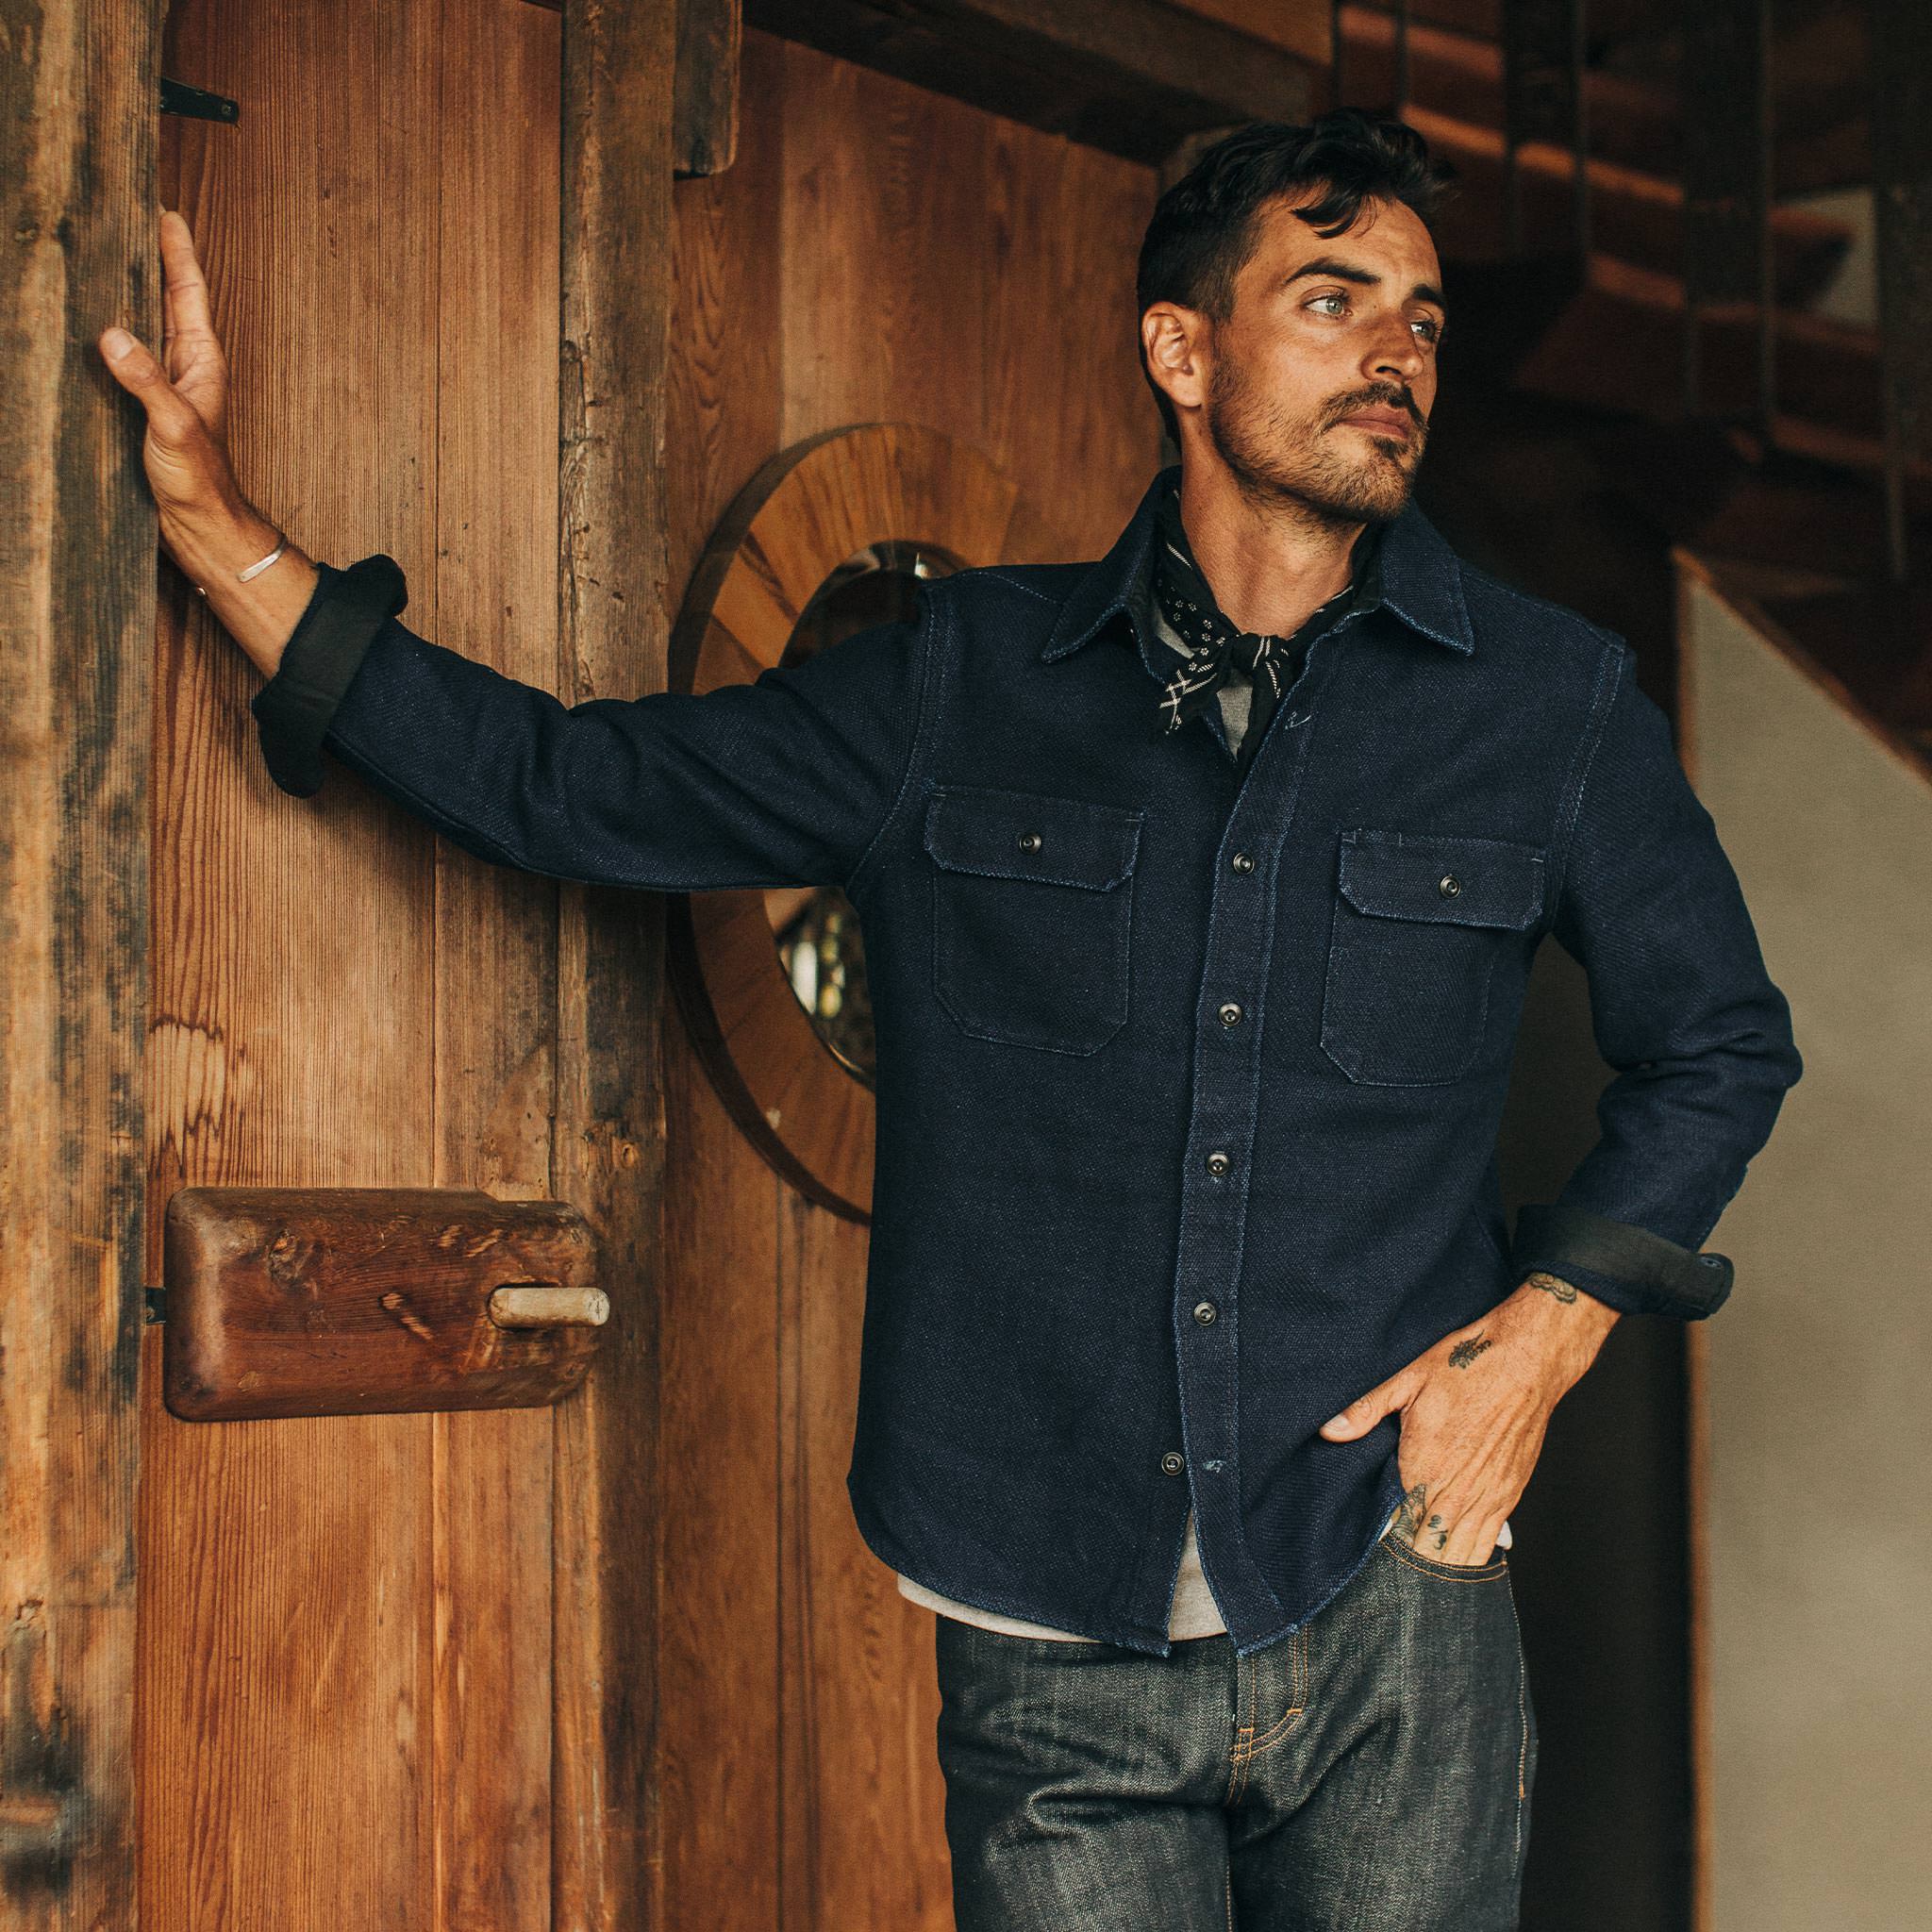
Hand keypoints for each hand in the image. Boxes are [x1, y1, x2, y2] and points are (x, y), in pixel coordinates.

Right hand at [98, 207, 317, 675]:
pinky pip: (121, 360)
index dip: (175, 249)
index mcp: (202, 361)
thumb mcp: (174, 427)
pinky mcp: (143, 409)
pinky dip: (103, 337)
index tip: (161, 207)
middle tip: (118, 215)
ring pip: (140, 326)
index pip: (188, 291)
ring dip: (120, 294)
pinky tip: (81, 326)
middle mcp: (185, 368)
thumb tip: (113, 336)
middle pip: (162, 299)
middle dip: (144, 258)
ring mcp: (164, 386)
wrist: (201, 532)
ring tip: (94, 255)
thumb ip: (147, 382)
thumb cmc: (201, 483)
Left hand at [1317, 1273, 1619, 1564]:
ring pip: (1457, 1554)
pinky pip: (1487, 1543)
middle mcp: (1457, 1491)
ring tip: (1416, 1560)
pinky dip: (1468, 1553)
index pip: (1396, 1525)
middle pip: (1425, 1549)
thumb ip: (1366, 1409)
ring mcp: (1487, 1498)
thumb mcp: (1407, 1378)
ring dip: (1436, 1560)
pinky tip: (1451, 1555)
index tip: (1368, 1536)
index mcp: (1425, 1466)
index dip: (1381, 1536)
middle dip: (1405, 1554)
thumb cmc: (1467, 1365)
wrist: (1528, 1361)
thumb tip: (1329, 1430)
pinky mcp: (1510, 1496)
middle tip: (1387, 1555)